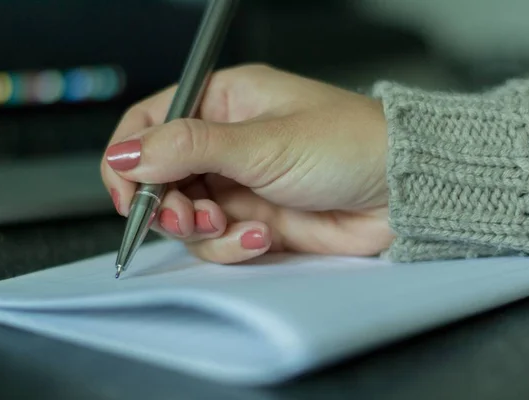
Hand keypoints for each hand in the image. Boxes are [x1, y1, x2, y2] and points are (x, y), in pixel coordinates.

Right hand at [101, 64, 392, 262]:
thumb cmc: (350, 144)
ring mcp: (239, 184)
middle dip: (166, 203)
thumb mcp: (262, 141)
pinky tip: (260, 237)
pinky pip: (219, 240)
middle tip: (182, 215)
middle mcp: (226, 143)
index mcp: (224, 103)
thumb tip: (128, 153)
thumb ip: (189, 147)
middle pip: (161, 176)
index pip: (150, 123)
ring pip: (186, 215)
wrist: (401, 192)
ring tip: (229, 226)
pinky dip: (232, 245)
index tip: (127, 191)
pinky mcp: (254, 220)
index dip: (129, 157)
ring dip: (201, 229)